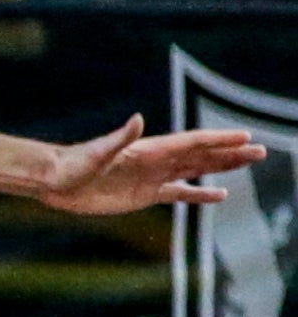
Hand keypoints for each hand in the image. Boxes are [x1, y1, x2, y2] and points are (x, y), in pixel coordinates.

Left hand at [34, 116, 263, 215]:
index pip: (192, 142)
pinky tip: (219, 196)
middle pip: (201, 155)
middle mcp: (155, 161)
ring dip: (222, 168)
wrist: (55, 182)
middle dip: (231, 153)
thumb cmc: (73, 165)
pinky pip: (179, 193)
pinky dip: (199, 195)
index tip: (244, 136)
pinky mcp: (144, 195)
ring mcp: (152, 177)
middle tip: (261, 150)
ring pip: (195, 171)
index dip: (219, 139)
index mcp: (149, 149)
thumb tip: (138, 120)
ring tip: (249, 164)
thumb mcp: (98, 153)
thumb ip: (120, 138)